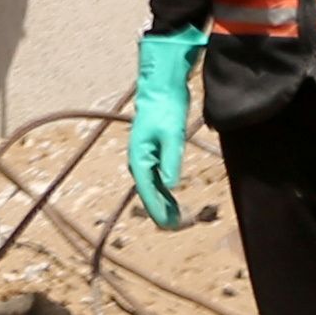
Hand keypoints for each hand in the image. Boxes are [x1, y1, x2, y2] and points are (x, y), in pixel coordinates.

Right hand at [126, 29, 203, 228]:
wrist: (161, 87)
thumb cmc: (166, 109)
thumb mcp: (172, 135)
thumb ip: (171, 161)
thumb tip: (171, 186)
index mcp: (139, 158)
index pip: (147, 192)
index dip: (158, 210)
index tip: (170, 225)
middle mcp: (138, 160)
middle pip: (147, 192)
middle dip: (160, 210)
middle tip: (176, 226)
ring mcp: (145, 156)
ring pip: (151, 186)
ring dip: (162, 201)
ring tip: (177, 217)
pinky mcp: (153, 151)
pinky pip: (156, 177)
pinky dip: (164, 189)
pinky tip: (173, 196)